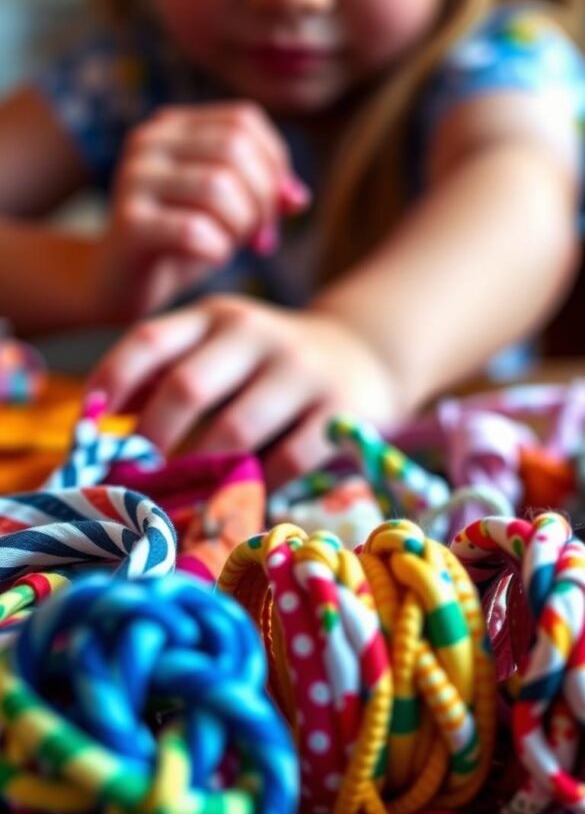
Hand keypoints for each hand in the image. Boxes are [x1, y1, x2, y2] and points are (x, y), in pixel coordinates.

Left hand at [87, 294, 396, 487]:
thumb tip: (102, 412)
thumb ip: (167, 369)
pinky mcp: (339, 414)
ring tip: (176, 498)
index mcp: (217, 315)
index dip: (112, 381)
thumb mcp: (221, 345)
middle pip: (187, 388)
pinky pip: (286, 461)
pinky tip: (238, 498)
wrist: (366, 353)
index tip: (89, 426)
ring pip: (235, 431)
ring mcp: (301, 373)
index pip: (151, 340)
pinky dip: (256, 487)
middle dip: (152, 441)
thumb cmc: (271, 360)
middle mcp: (257, 334)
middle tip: (134, 479)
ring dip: (198, 473)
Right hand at [92, 103, 310, 320]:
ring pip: (219, 187)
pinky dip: (218, 249)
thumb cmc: (177, 245)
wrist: (118, 285)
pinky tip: (214, 259)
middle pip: (235, 149)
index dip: (276, 165)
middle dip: (263, 199)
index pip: (244, 120)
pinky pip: (195, 230)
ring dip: (242, 225)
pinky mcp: (129, 224)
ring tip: (234, 247)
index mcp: (173, 127)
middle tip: (263, 239)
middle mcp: (148, 142)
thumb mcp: (226, 214)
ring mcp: (133, 179)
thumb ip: (262, 195)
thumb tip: (299, 198)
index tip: (279, 210)